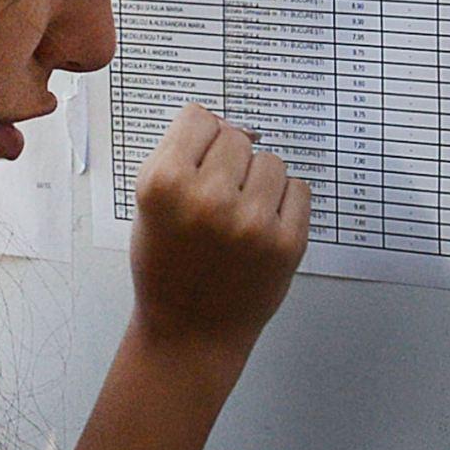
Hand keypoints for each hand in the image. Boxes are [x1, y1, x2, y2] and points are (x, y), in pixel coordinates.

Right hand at [126, 105, 309, 356]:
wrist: (191, 331)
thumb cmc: (168, 266)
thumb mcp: (150, 206)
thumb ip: (182, 156)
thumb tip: (234, 125)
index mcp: (164, 184)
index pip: (198, 117)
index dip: (198, 139)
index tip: (197, 161)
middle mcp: (208, 198)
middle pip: (236, 136)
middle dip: (229, 162)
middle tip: (215, 200)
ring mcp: (251, 221)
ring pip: (271, 160)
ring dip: (259, 181)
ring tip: (238, 217)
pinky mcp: (287, 241)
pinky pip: (299, 189)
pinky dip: (284, 203)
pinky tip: (260, 228)